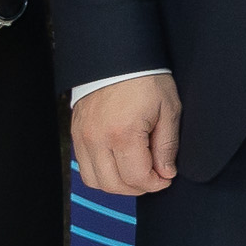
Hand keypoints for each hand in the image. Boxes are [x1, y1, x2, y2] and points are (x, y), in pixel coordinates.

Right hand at [71, 74, 182, 197]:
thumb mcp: (168, 109)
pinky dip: (101, 173)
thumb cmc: (146, 79)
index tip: (165, 178)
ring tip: (136, 174)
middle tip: (154, 178)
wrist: (117, 57)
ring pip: (94, 181)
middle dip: (138, 188)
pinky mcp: (76, 134)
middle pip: (113, 184)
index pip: (136, 177)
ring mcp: (83, 137)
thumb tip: (166, 172)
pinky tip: (119, 164)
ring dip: (117, 184)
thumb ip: (167, 145)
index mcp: (122, 133)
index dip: (155, 184)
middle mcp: (97, 139)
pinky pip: (84, 167)